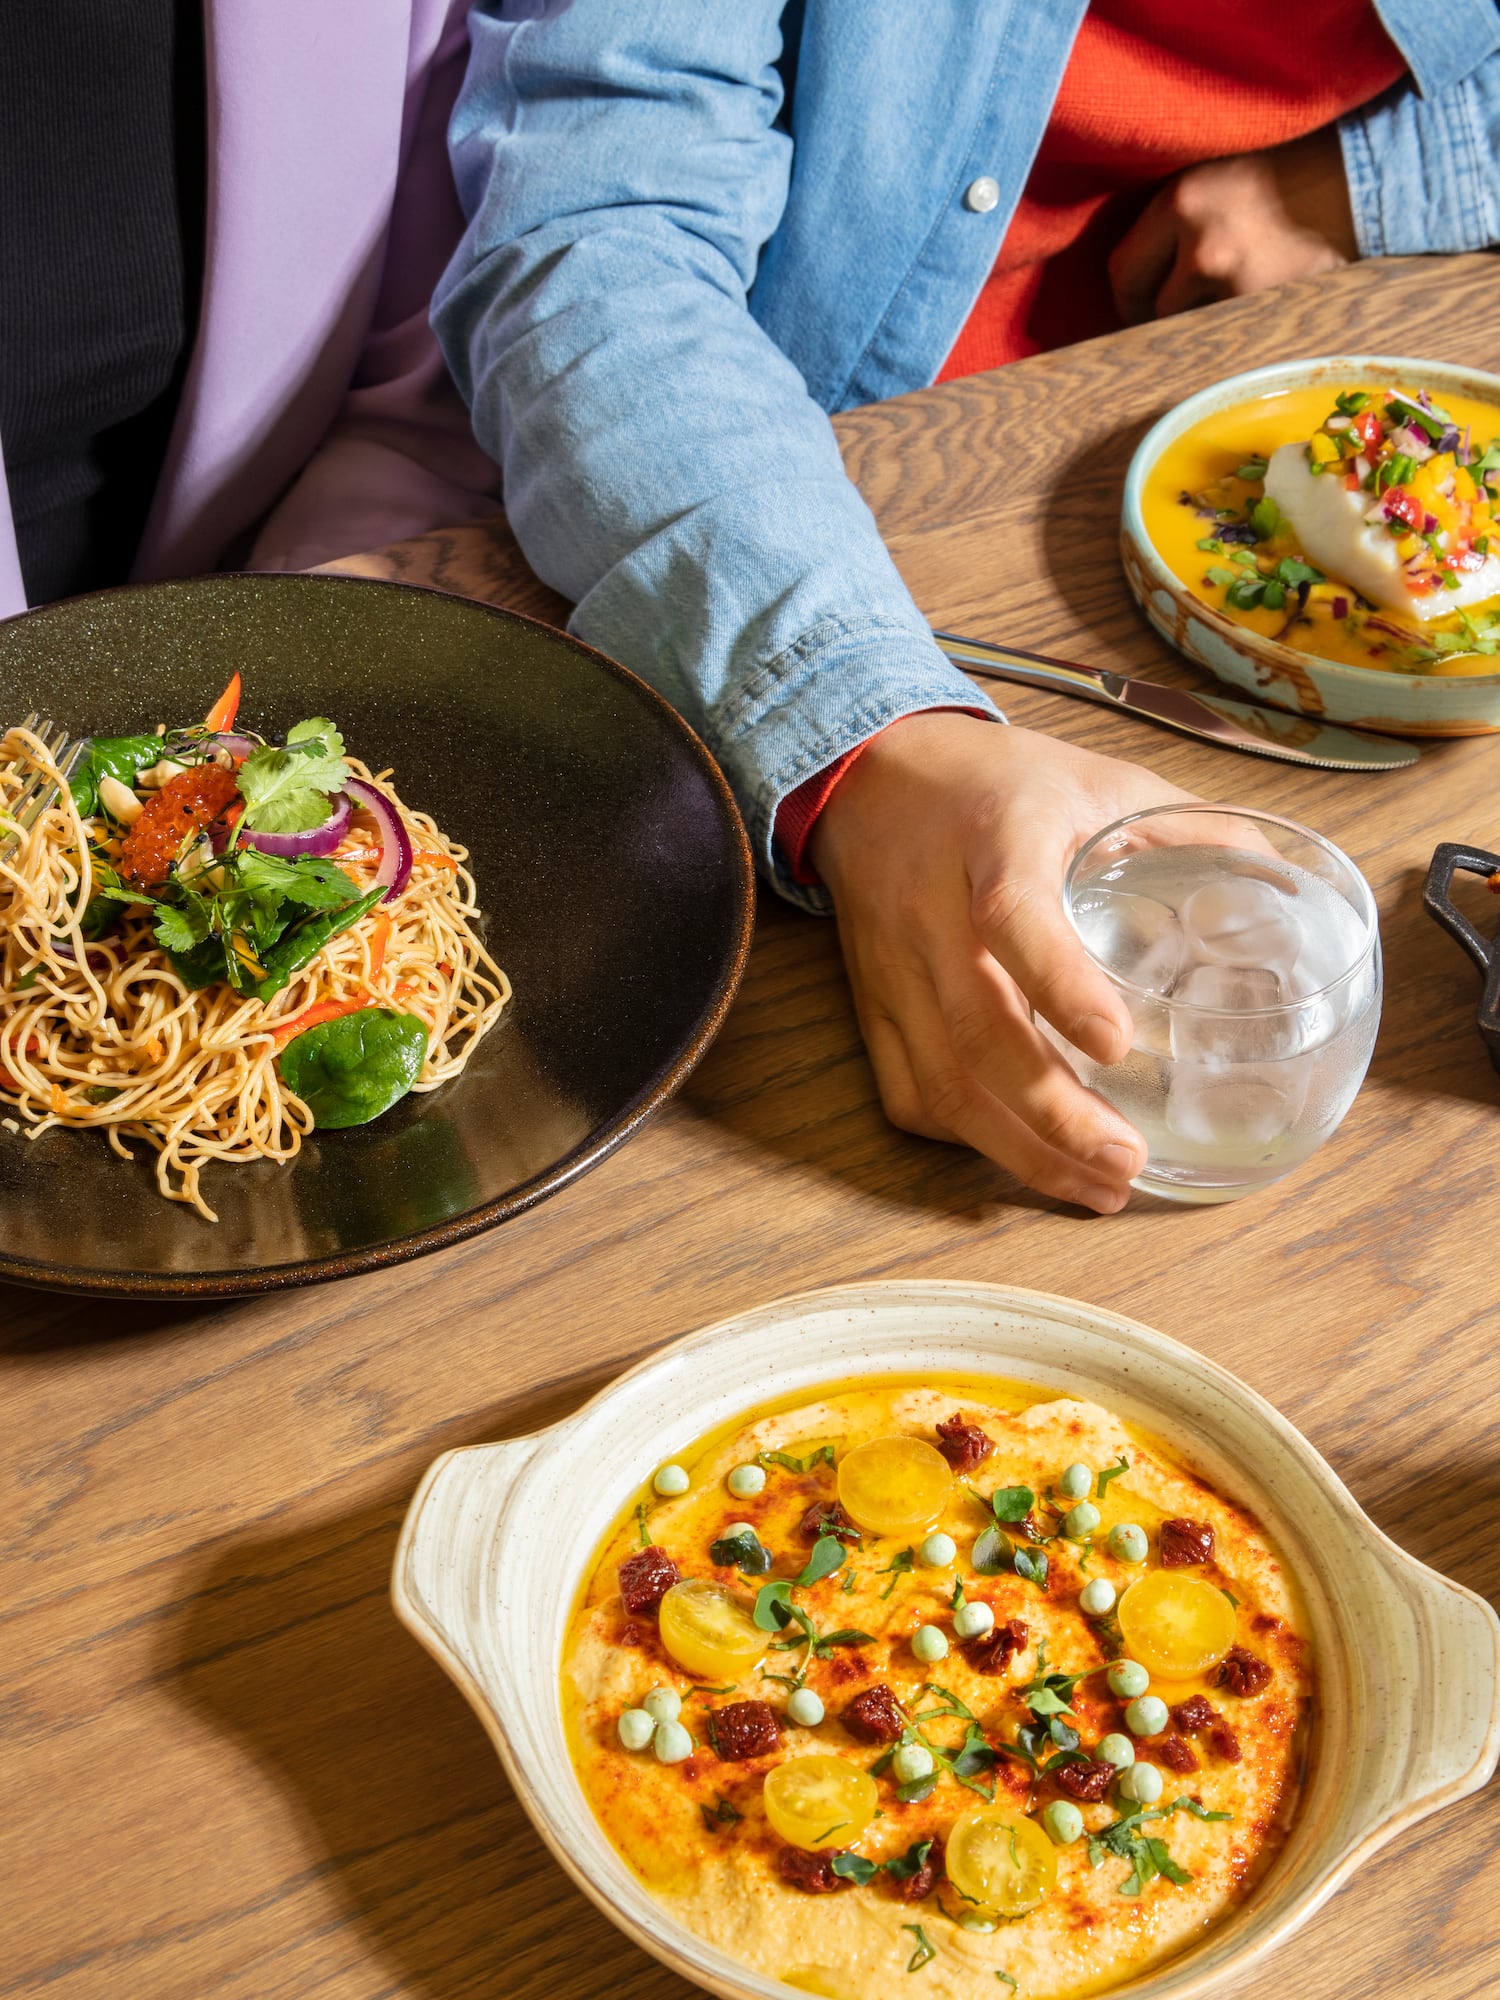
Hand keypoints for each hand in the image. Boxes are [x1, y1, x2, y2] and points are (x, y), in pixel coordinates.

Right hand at [808, 714, 1197, 1212]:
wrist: (872, 779)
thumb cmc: (995, 784)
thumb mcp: (1096, 778)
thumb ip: (1188, 826)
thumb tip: (1281, 883)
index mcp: (998, 841)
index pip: (1015, 918)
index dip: (1060, 984)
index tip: (1116, 1044)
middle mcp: (933, 912)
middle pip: (977, 1030)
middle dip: (1052, 1113)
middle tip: (1126, 1160)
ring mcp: (894, 969)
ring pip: (941, 1080)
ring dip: (1018, 1147)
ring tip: (1097, 1186)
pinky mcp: (872, 1006)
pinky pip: (907, 1091)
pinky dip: (965, 1138)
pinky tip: (1024, 1156)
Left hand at [1109, 126, 1357, 326]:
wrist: (1366, 181)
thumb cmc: (1286, 178)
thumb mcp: (1216, 182)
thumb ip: (1173, 222)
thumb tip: (1133, 283)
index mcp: (1182, 200)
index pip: (1123, 270)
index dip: (1129, 295)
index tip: (1139, 305)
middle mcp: (1204, 245)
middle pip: (1155, 310)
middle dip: (1166, 315)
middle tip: (1189, 310)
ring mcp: (1239, 285)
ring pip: (1195, 329)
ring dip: (1209, 322)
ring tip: (1242, 295)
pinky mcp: (1270, 313)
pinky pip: (1234, 339)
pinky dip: (1242, 331)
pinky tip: (1264, 308)